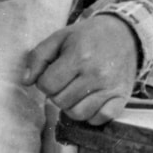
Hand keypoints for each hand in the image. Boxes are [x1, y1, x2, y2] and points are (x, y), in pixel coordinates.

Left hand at [20, 14, 137, 124]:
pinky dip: (92, 115)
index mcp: (79, 56)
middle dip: (57, 93)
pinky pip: (100, 119)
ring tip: (76, 92)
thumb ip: (38, 56)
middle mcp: (96, 74)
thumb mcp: (60, 37)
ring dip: (72, 106)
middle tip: (65, 81)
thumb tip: (26, 81)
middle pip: (61, 101)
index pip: (47, 85)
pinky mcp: (122, 97)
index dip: (44, 81)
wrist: (125, 33)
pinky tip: (90, 101)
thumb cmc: (89, 36)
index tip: (53, 74)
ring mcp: (110, 87)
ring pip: (78, 114)